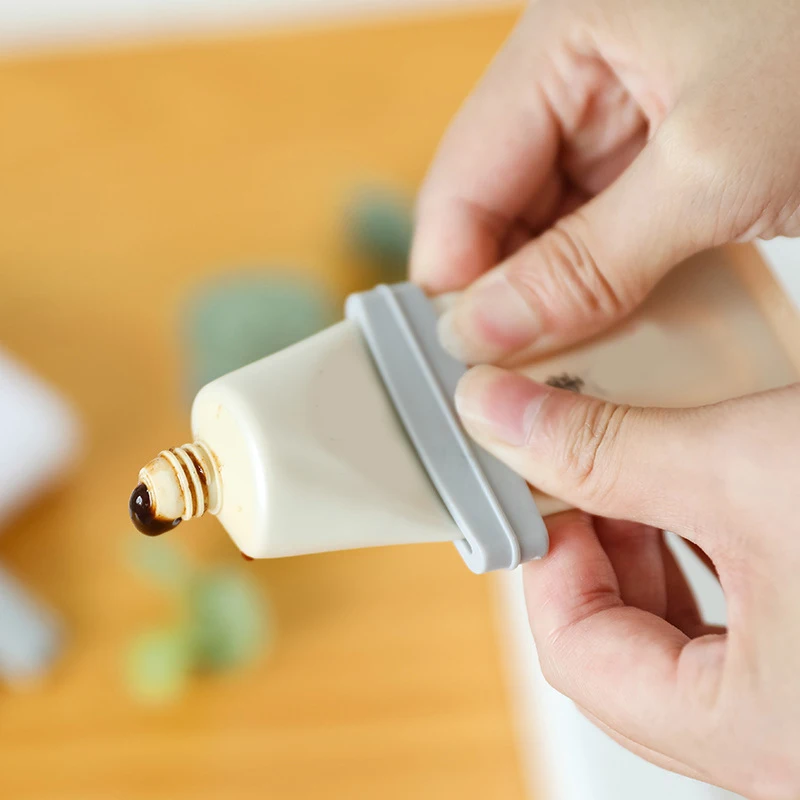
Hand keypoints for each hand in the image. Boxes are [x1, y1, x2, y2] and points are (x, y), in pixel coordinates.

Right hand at [411, 0, 799, 365]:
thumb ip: (585, 261)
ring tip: (573, 364)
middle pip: (500, 213)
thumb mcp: (712, 169)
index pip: (462, 182)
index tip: (467, 365)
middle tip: (522, 381)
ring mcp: (623, 118)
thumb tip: (483, 333)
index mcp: (562, 41)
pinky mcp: (666, 154)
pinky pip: (605, 233)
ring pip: (551, 231)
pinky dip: (609, 285)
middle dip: (510, 296)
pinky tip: (620, 329)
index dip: (455, 279)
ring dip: (561, 299)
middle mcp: (578, 78)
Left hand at [455, 369, 799, 798]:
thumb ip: (604, 450)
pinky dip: (709, 567)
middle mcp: (780, 744)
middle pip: (625, 655)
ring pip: (683, 646)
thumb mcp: (742, 470)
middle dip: (598, 553)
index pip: (577, 657)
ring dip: (653, 556)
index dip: (544, 559)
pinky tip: (716, 510)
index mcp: (749, 733)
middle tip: (589, 479)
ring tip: (653, 483)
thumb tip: (496, 416)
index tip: (540, 488)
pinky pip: (740, 633)